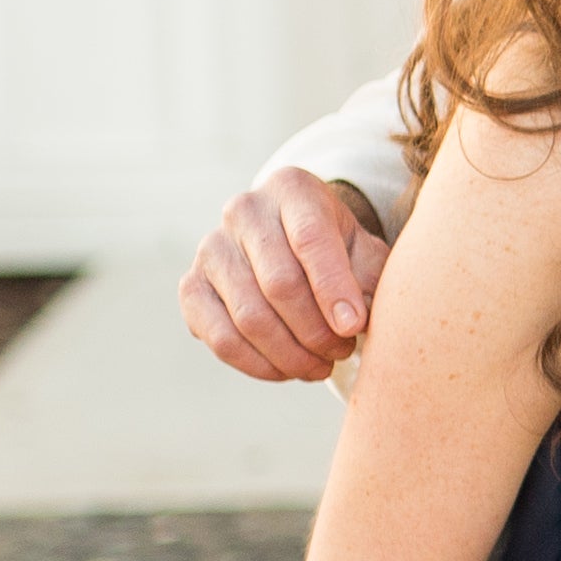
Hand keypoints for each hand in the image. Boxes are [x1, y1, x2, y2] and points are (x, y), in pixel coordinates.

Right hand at [181, 167, 388, 384]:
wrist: (292, 244)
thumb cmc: (339, 249)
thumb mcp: (365, 250)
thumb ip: (368, 278)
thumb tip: (352, 321)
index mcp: (292, 189)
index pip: (310, 239)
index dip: (334, 289)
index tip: (355, 328)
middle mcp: (244, 210)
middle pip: (279, 283)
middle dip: (317, 330)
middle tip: (343, 351)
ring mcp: (211, 248)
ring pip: (250, 317)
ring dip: (291, 354)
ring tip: (322, 366)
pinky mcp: (192, 287)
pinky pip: (221, 338)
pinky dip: (259, 364)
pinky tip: (288, 370)